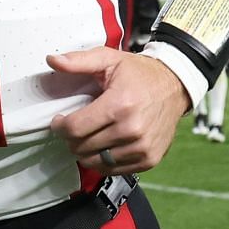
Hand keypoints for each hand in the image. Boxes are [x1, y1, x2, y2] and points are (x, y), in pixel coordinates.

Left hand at [47, 46, 189, 174]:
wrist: (175, 87)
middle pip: (82, 147)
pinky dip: (103, 160)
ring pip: (95, 162)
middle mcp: (132, 129)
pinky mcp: (149, 159)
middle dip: (71, 138)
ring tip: (89, 136)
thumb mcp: (109, 59)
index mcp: (120, 104)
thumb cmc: (140, 74)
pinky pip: (113, 170)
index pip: (75, 129)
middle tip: (75, 127)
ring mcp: (142, 147)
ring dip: (85, 151)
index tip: (60, 121)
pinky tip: (104, 145)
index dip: (60, 126)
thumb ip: (79, 61)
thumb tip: (52, 60)